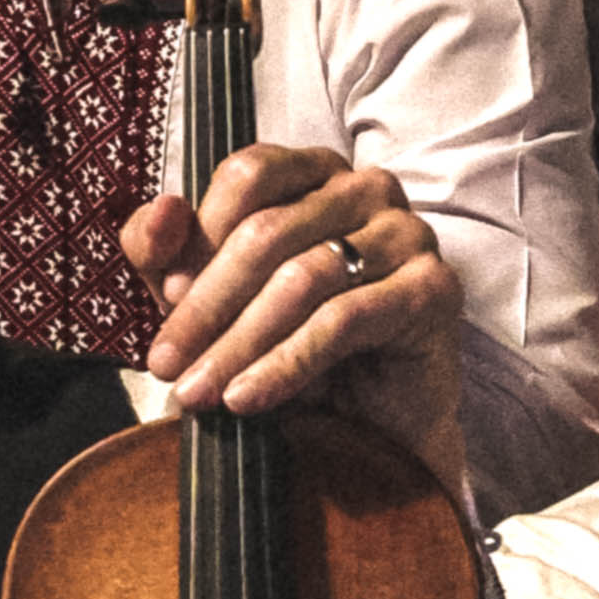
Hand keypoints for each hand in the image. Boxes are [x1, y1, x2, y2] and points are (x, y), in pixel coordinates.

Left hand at [127, 146, 464, 473]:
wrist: (371, 427)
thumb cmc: (292, 349)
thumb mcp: (213, 300)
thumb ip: (171, 252)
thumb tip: (164, 210)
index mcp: (316, 172)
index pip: (250, 174)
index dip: (200, 235)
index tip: (168, 298)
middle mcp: (367, 188)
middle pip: (268, 232)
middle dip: (207, 306)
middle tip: (166, 367)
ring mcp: (407, 233)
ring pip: (303, 279)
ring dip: (239, 344)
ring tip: (199, 392)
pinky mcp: (434, 289)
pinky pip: (344, 321)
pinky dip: (286, 363)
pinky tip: (248, 398)